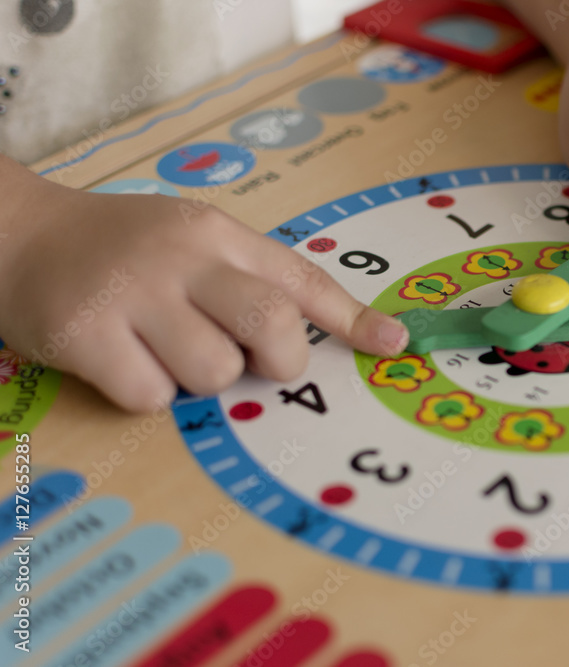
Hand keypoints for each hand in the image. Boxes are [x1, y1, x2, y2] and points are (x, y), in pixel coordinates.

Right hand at [0, 171, 407, 411]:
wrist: (19, 236)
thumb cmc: (122, 249)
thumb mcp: (192, 242)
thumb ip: (251, 278)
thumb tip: (318, 333)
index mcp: (217, 234)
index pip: (301, 277)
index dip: (353, 317)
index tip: (393, 346)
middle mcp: (182, 257)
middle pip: (272, 323)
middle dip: (279, 361)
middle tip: (252, 362)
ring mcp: (132, 293)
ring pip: (215, 371)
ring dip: (201, 379)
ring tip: (166, 351)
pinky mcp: (84, 333)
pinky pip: (152, 396)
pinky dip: (148, 393)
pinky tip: (124, 362)